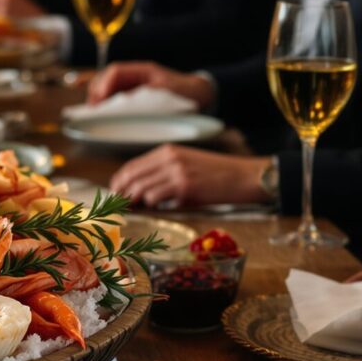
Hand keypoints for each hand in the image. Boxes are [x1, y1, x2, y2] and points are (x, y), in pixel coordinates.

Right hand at [88, 61, 215, 107]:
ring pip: (106, 88)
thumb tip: (122, 102)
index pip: (115, 71)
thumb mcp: (167, 94)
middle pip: (105, 78)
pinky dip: (104, 106)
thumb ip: (145, 96)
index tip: (99, 100)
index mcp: (143, 70)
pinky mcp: (132, 97)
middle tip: (92, 111)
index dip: (104, 84)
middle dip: (96, 92)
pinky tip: (100, 116)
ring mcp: (132, 86)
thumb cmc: (186, 93)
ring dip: (97, 100)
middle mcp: (134, 76)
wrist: (201, 96)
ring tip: (94, 115)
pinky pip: (112, 98)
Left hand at [110, 146, 269, 208]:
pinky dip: (151, 205)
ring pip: (140, 188)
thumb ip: (165, 172)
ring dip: (135, 201)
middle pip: (132, 176)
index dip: (120, 181)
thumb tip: (142, 192)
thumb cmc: (219, 174)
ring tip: (133, 210)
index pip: (132, 165)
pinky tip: (155, 208)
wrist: (246, 176)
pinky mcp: (184, 186)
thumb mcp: (188, 164)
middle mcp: (169, 158)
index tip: (115, 194)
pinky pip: (155, 197)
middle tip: (118, 206)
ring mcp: (176, 171)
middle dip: (121, 193)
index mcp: (168, 151)